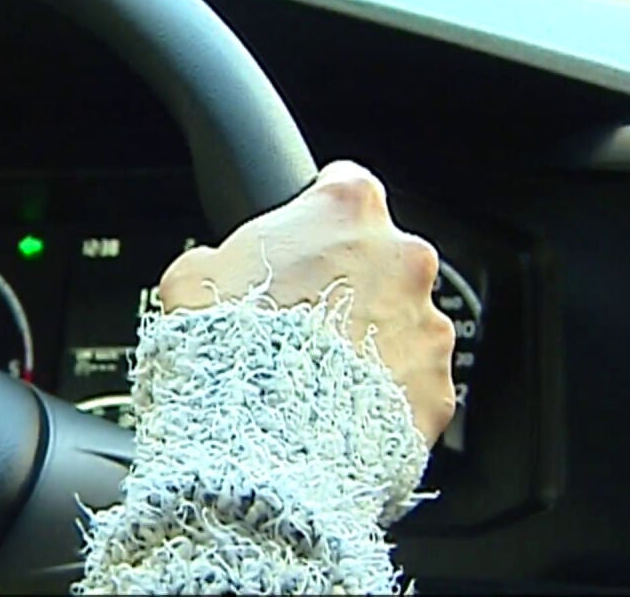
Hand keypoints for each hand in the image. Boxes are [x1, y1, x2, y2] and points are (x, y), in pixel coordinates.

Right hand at [158, 160, 456, 444]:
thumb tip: (213, 268)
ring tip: (319, 380)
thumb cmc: (228, 352)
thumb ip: (219, 257)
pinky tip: (343, 414)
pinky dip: (387, 398)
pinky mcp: (437, 387)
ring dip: (370, 344)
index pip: (343, 185)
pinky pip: (415, 386)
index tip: (303, 242)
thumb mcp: (191, 277)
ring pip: (403, 324)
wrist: (261, 443)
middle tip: (301, 324)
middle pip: (381, 259)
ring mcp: (427, 325)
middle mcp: (402, 258)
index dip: (315, 217)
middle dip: (348, 286)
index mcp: (347, 210)